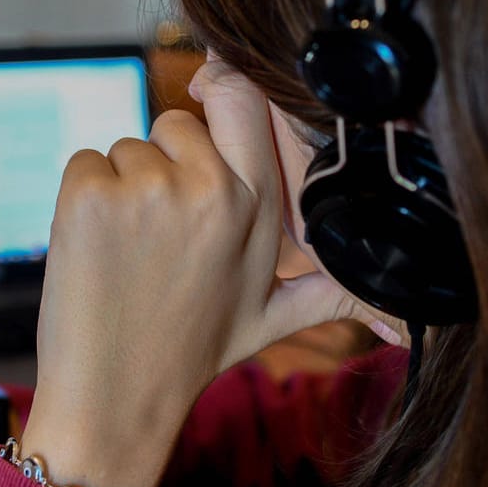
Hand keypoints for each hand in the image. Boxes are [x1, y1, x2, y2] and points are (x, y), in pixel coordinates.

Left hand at [22, 56, 369, 486]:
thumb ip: (333, 290)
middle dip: (166, 162)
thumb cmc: (192, 351)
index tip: (208, 100)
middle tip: (163, 230)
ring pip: (128, 146)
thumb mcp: (274, 316)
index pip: (246, 98)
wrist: (116, 396)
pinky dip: (83, 198)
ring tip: (131, 252)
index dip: (224, 90)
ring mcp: (146, 188)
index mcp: (257, 205)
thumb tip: (405, 316)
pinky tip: (98, 249)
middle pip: (178, 122)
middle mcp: (209, 188)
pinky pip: (86, 162)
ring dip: (122, 188)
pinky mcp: (89, 195)